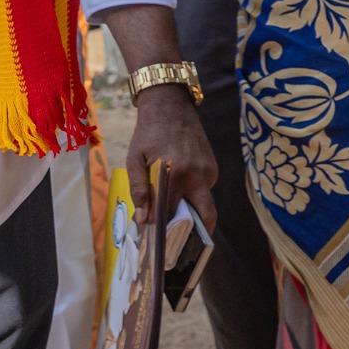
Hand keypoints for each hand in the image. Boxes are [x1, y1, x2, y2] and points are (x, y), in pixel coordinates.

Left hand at [126, 85, 218, 232]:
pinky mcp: (213, 166)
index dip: (162, 228)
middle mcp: (197, 174)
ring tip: (173, 211)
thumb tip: (144, 220)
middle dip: (197, 233)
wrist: (171, 106)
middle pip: (206, 215)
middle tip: (181, 242)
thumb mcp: (135, 160)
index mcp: (175, 172)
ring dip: (190, 210)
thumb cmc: (148, 133)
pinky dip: (193, 194)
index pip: (171, 212)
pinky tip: (178, 188)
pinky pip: (205, 189)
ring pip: (204, 202)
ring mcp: (209, 170)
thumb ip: (139, 190)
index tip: (155, 240)